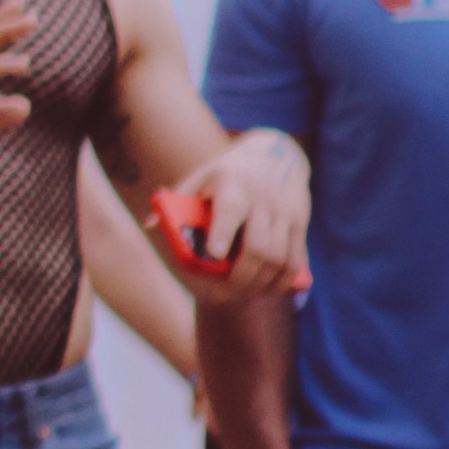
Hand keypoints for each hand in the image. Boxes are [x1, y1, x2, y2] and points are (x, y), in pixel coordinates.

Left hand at [173, 129, 310, 297]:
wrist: (274, 153)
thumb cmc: (226, 172)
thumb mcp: (200, 177)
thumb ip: (177, 201)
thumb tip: (148, 226)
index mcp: (232, 184)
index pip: (230, 210)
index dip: (223, 234)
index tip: (214, 257)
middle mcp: (262, 198)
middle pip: (258, 246)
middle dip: (242, 277)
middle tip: (226, 294)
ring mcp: (284, 211)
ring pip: (279, 258)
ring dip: (262, 283)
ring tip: (246, 295)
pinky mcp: (300, 221)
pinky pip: (295, 259)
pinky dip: (283, 280)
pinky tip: (268, 289)